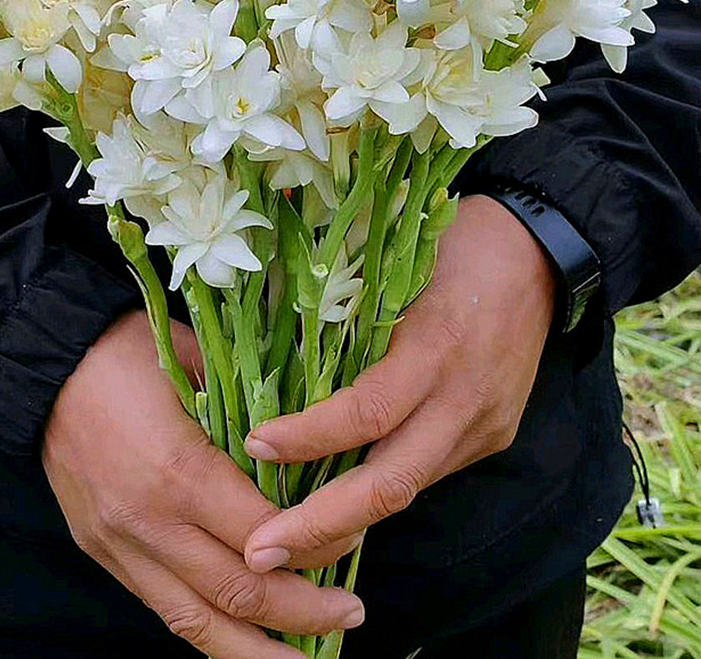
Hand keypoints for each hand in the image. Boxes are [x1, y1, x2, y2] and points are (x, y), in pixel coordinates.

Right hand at [42, 309, 365, 657]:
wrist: (42, 362)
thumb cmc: (124, 350)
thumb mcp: (197, 362)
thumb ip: (250, 406)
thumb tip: (306, 439)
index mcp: (178, 472)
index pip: (264, 535)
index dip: (316, 548)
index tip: (352, 541)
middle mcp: (149, 524)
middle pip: (238, 593)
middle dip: (302, 614)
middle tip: (350, 614)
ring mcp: (121, 546)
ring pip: (196, 623)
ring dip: (258, 652)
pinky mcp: (103, 554)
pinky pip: (163, 608)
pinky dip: (208, 631)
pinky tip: (243, 638)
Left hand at [242, 195, 556, 572]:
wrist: (541, 253)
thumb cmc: (456, 242)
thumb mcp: (398, 265)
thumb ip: (348, 313)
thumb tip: (271, 342)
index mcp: (437, 348)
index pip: (367, 412)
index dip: (309, 436)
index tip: (255, 443)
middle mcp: (464, 400)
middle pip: (391, 485)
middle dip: (321, 527)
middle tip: (259, 553)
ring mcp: (483, 425)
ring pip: (408, 490)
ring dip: (344, 522)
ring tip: (283, 543)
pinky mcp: (490, 436)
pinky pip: (426, 471)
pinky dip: (377, 490)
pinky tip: (333, 504)